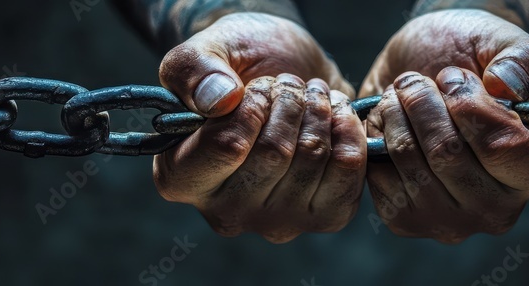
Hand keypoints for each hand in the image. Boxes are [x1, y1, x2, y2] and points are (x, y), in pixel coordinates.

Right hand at [154, 13, 365, 242]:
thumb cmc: (235, 67)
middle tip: (287, 84)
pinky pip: (349, 169)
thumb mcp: (203, 50)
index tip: (254, 87)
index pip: (224, 148)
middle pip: (275, 153)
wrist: (283, 75)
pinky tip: (334, 112)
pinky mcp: (323, 217)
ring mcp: (276, 221)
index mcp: (180, 177)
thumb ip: (193, 69)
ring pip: (312, 156)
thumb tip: (220, 100)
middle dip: (288, 101)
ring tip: (309, 94)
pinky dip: (347, 128)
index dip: (251, 107)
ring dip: (318, 109)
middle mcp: (225, 212)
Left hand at [360, 10, 528, 242]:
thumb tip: (507, 87)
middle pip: (448, 155)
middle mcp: (502, 208)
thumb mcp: (504, 43)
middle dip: (424, 102)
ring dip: (396, 112)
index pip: (504, 148)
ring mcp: (453, 221)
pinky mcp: (407, 220)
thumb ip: (525, 60)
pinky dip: (377, 135)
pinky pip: (379, 173)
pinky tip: (389, 122)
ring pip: (411, 160)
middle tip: (419, 81)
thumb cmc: (471, 59)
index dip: (469, 106)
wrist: (421, 71)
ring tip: (401, 94)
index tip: (453, 77)